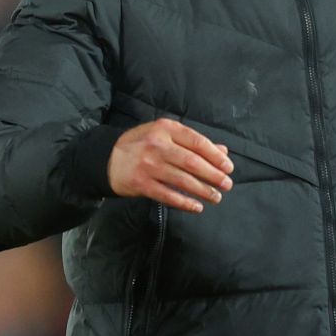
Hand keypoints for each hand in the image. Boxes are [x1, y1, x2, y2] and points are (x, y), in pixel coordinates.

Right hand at [109, 118, 233, 213]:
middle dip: (213, 175)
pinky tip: (196, 207)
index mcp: (166, 129)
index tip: (228, 167)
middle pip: (192, 162)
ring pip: (182, 180)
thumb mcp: (165, 135)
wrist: (107, 158)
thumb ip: (193, 143)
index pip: (197, 141)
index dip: (215, 156)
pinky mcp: (141, 183)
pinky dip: (184, 202)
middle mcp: (157, 145)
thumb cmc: (142, 145)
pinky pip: (168, 195)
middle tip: (227, 185)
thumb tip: (222, 151)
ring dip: (202, 190)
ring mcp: (148, 165)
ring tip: (216, 197)